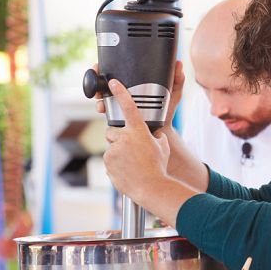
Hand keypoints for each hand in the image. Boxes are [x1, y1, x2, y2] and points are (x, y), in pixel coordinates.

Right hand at [93, 61, 185, 131]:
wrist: (162, 133)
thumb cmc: (167, 112)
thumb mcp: (173, 94)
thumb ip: (177, 80)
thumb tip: (179, 64)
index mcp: (137, 84)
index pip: (120, 71)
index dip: (108, 65)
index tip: (101, 64)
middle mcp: (126, 92)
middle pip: (106, 81)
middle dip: (98, 78)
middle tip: (97, 76)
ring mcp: (120, 104)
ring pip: (103, 94)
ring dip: (97, 92)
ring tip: (99, 94)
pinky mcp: (117, 115)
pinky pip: (105, 109)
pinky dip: (101, 107)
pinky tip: (102, 107)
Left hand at [103, 78, 170, 203]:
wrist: (150, 186)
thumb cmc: (158, 167)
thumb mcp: (162, 147)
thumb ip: (155, 136)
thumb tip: (154, 134)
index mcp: (139, 131)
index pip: (128, 106)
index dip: (120, 92)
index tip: (113, 82)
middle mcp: (124, 137)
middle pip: (113, 130)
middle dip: (119, 137)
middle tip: (132, 149)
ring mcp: (114, 149)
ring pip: (111, 145)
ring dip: (118, 151)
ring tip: (131, 162)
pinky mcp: (107, 161)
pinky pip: (109, 158)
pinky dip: (115, 162)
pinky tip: (126, 169)